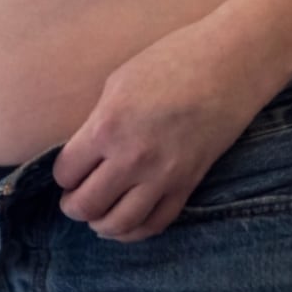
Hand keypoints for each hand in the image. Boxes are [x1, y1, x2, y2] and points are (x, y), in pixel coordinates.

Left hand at [51, 19, 283, 241]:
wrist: (228, 66)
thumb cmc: (170, 61)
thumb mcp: (118, 83)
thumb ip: (98, 121)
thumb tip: (84, 150)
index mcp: (106, 127)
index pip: (67, 173)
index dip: (63, 175)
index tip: (68, 171)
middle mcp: (131, 158)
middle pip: (87, 205)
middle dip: (74, 207)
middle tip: (73, 200)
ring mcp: (162, 176)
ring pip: (120, 224)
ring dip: (101, 225)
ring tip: (96, 217)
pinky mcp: (188, 185)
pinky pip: (156, 223)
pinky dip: (136, 230)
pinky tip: (126, 223)